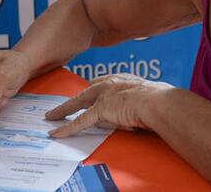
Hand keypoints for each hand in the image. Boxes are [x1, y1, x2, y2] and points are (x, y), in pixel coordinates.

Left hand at [45, 74, 170, 137]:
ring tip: (51, 117)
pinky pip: (80, 121)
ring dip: (62, 112)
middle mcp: (110, 83)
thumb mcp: (143, 98)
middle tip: (60, 107)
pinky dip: (67, 128)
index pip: (101, 84)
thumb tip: (123, 115)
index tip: (85, 94)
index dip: (91, 91)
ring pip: (77, 104)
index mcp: (122, 79)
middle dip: (72, 101)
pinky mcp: (100, 109)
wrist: (158, 102)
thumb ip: (131, 104)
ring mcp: (103, 95)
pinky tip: (57, 132)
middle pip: (85, 92)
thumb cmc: (159, 101)